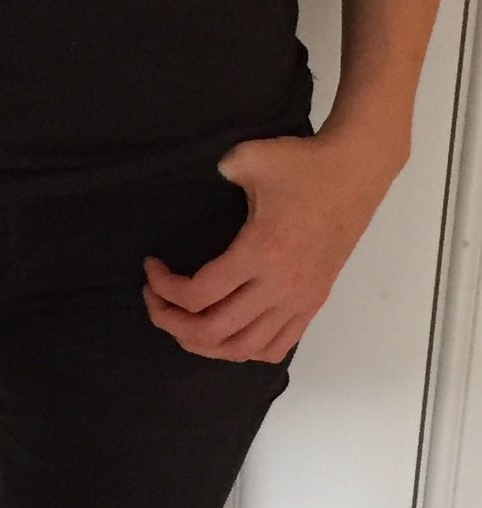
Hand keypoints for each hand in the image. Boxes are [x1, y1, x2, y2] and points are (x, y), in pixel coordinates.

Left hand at [140, 129, 401, 363]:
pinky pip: (275, 347)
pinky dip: (243, 350)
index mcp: (260, 252)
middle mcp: (280, 286)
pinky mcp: (313, 303)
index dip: (164, 288)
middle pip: (215, 331)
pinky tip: (225, 332)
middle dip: (172, 322)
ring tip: (182, 322)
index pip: (199, 294)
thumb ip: (219, 171)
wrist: (355, 172)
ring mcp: (300, 300)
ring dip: (204, 344)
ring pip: (244, 349)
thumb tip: (203, 183)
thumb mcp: (249, 157)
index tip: (151, 268)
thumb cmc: (302, 164)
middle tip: (154, 300)